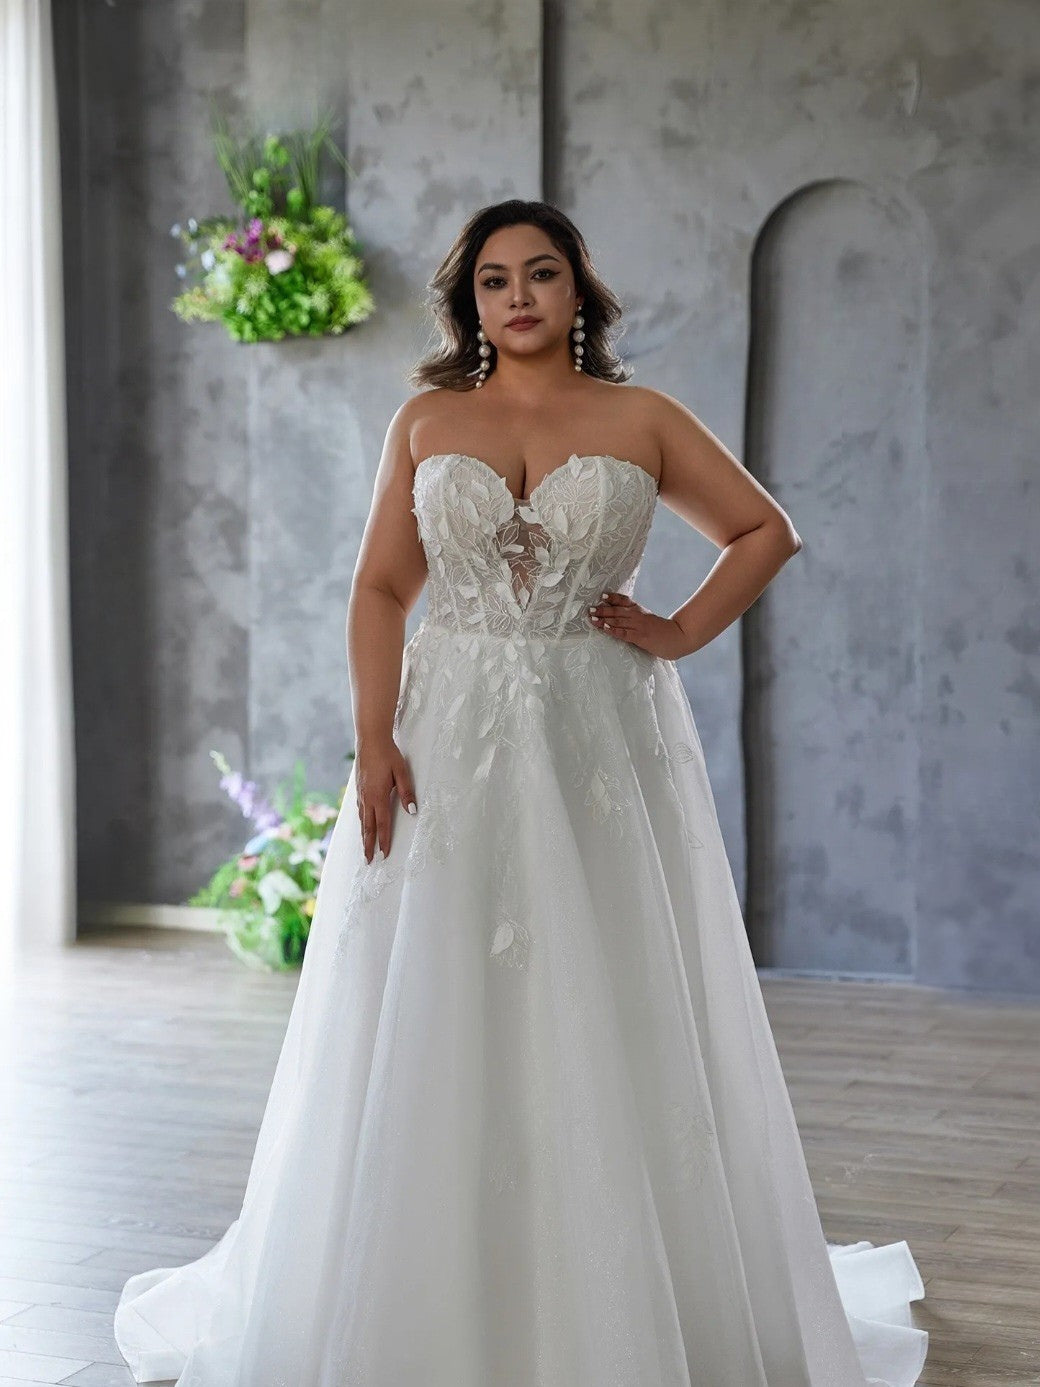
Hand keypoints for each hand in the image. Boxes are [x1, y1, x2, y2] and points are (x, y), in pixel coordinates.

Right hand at [355, 737, 416, 862]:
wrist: (370, 739)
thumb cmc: (388, 755)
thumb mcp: (402, 772)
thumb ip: (407, 792)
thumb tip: (412, 811)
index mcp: (378, 796)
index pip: (382, 824)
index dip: (384, 841)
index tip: (384, 855)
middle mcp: (367, 798)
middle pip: (368, 827)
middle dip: (368, 846)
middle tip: (368, 861)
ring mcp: (360, 794)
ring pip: (362, 820)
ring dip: (363, 836)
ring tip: (365, 848)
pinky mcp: (358, 789)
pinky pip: (359, 811)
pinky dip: (361, 822)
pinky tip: (362, 824)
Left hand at [588, 591, 690, 659]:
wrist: (679, 637)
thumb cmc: (662, 631)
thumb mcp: (648, 620)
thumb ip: (636, 618)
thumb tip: (621, 618)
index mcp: (640, 611)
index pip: (625, 601)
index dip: (613, 598)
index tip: (602, 595)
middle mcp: (638, 616)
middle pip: (618, 610)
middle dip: (603, 609)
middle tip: (590, 608)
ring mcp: (639, 626)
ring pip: (618, 621)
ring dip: (604, 619)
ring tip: (592, 618)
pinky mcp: (640, 637)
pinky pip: (624, 633)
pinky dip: (613, 630)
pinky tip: (604, 628)